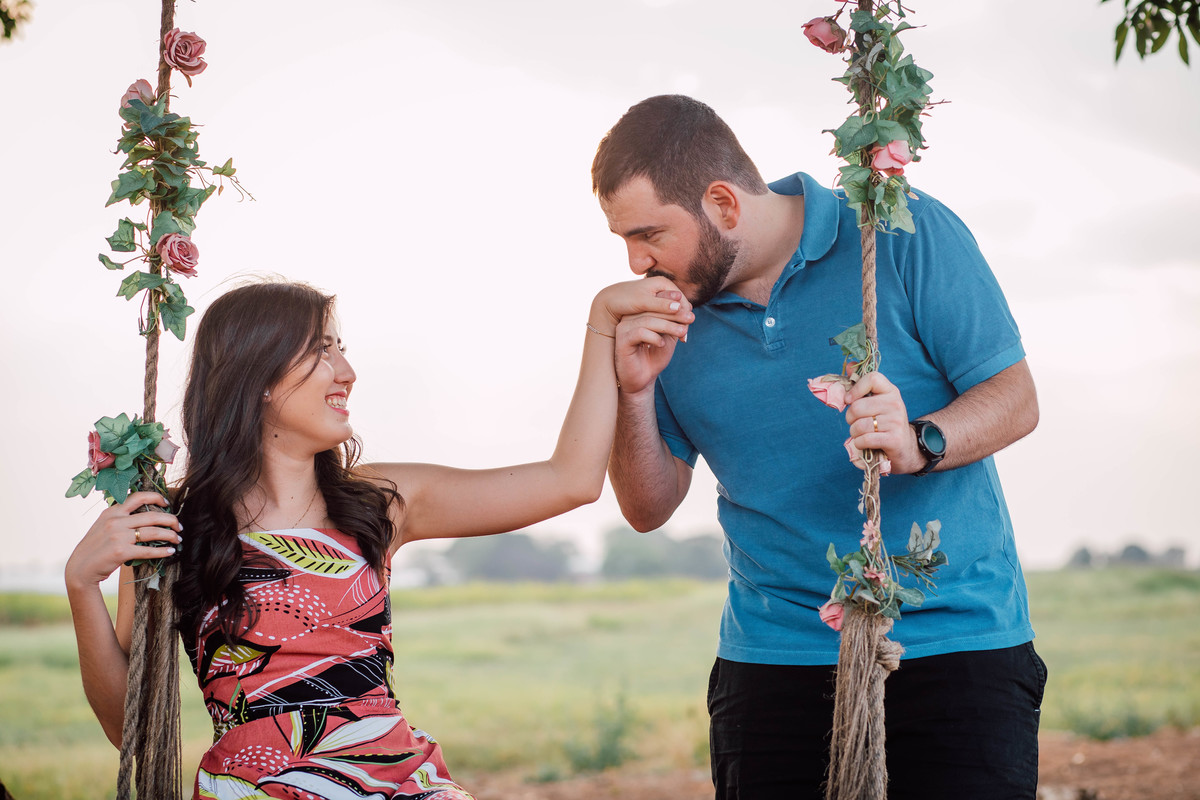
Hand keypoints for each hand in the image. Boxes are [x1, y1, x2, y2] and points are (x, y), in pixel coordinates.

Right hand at [65, 492, 181, 590]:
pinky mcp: (121, 552)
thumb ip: (120, 518)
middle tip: (179, 526)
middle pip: (152, 515)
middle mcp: (115, 521)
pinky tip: (169, 552)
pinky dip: (162, 551)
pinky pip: (148, 550)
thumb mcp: (103, 526)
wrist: (79, 569)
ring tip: (177, 539)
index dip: (156, 497)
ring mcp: (118, 536)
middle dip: (170, 520)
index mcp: (111, 512)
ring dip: (170, 535)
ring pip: (154, 531)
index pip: (138, 497)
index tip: (167, 503)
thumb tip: (144, 515)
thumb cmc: (95, 548)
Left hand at [591, 276, 693, 331]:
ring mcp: (659, 295)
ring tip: (679, 340)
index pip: (682, 300)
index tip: (685, 331)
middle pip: (680, 306)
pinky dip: (668, 324)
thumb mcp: (643, 302)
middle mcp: (663, 287)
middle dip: (683, 321)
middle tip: (684, 339)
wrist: (609, 300)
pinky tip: (668, 336)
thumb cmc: (624, 300)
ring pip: (674, 312)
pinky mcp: (654, 304)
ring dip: (677, 325)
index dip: (685, 316)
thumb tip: (678, 307)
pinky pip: (666, 315)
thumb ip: (660, 305)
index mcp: (663, 283)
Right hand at [591, 277, 692, 395]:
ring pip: (647, 320)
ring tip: (682, 331)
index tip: (691, 311)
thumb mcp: (668, 337)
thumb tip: (687, 308)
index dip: (674, 304)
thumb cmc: (654, 357)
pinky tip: (662, 344)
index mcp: (639, 313)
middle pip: (652, 309)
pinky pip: (639, 333)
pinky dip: (654, 337)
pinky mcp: (622, 340)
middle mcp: (629, 318)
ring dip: (668, 325)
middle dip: (674, 314)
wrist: (642, 380)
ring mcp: (624, 328)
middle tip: (691, 318)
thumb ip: (674, 323)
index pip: (656, 302)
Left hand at [844, 371, 923, 474]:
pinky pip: (864, 439)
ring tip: (861, 434)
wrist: (906, 447)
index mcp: (891, 391)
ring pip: (859, 425)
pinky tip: (865, 443)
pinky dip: (859, 443)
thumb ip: (862, 385)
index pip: (872, 378)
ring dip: (854, 433)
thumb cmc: (885, 423)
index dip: (855, 389)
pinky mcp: (894, 439)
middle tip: (856, 422)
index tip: (849, 400)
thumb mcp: (877, 401)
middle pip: (858, 407)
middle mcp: (895, 404)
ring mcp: (896, 422)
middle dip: (850, 418)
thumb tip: (850, 365)